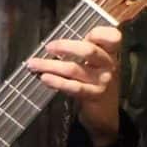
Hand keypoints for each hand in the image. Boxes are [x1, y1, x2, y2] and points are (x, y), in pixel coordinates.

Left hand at [28, 24, 122, 146]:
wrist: (106, 114)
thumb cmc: (95, 83)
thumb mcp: (97, 64)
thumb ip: (86, 50)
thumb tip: (56, 42)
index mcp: (110, 53)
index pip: (112, 37)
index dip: (98, 32)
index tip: (81, 32)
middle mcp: (109, 65)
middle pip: (88, 50)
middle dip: (65, 46)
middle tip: (48, 47)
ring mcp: (103, 81)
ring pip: (74, 69)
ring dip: (51, 65)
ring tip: (34, 64)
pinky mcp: (94, 95)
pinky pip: (73, 87)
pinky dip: (57, 82)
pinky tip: (45, 78)